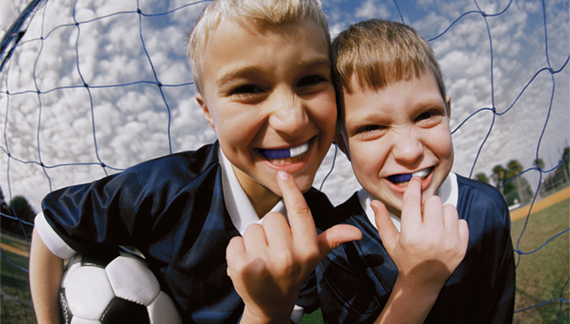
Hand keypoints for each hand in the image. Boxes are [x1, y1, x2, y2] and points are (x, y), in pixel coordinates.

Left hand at [226, 170, 361, 323]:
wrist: (272, 304)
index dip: (292, 190)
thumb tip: (357, 232)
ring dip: (254, 241)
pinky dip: (238, 250)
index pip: (300, 212)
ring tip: (261, 258)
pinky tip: (247, 264)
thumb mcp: (315, 255)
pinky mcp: (242, 267)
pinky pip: (236, 240)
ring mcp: (264, 263)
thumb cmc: (294, 272)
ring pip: (253, 228)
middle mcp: (288, 256)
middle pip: (272, 218)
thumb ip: (333, 238)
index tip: (283, 174)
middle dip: (271, 230)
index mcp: (307, 249)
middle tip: (274, 250)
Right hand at [372, 177, 468, 292]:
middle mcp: (431, 237)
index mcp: (412, 234)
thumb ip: (382, 220)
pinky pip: (461, 221)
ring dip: (441, 213)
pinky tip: (444, 233)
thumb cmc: (404, 259)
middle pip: (434, 200)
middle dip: (427, 204)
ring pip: (449, 208)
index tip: (416, 180)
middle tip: (423, 214)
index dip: (414, 186)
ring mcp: (449, 242)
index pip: (413, 200)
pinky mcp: (462, 246)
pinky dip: (453, 224)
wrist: (423, 282)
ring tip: (434, 224)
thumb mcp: (389, 241)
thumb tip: (375, 202)